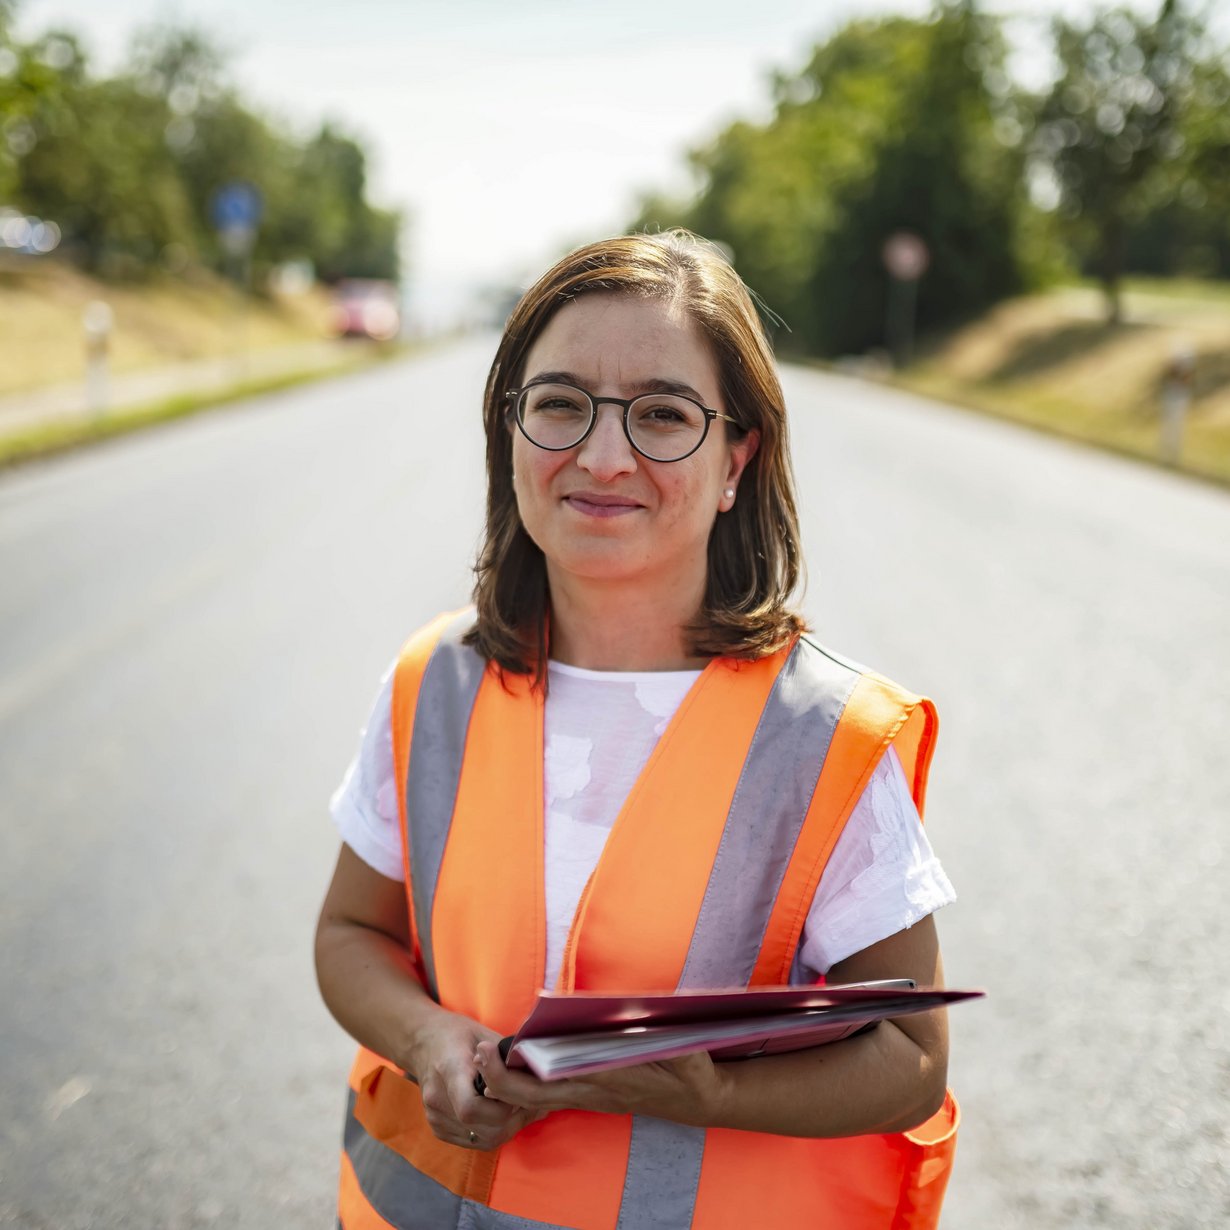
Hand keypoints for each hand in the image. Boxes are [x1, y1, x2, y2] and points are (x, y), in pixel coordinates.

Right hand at [407, 1010, 542, 1150]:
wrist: (423, 1042)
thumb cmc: (457, 1034)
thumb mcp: (484, 1036)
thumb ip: (507, 1060)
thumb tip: (537, 1080)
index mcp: (449, 1070)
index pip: (470, 1108)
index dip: (501, 1109)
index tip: (519, 1093)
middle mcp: (437, 1099)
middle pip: (482, 1129)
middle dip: (513, 1120)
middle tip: (532, 1104)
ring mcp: (435, 1117)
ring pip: (482, 1140)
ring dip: (507, 1128)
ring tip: (522, 1108)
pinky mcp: (438, 1128)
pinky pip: (474, 1141)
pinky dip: (493, 1132)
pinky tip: (504, 1115)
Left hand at [473, 1040, 729, 1126]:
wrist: (698, 1101)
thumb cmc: (691, 1074)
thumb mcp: (687, 1055)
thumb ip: (665, 1038)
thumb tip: (642, 1015)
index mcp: (609, 1081)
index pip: (558, 1080)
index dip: (526, 1069)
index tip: (500, 1049)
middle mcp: (593, 1092)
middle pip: (535, 1096)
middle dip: (501, 1079)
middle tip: (477, 1052)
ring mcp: (589, 1097)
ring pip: (537, 1099)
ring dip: (508, 1082)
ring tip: (483, 1055)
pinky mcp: (589, 1096)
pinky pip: (549, 1096)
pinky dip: (525, 1085)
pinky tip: (510, 1065)